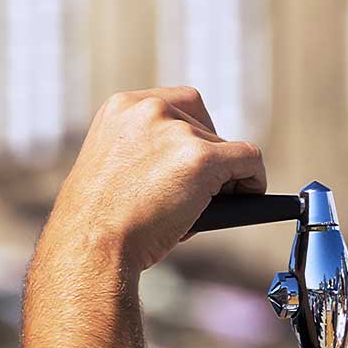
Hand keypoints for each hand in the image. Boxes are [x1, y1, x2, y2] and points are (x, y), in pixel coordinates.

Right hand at [43, 87, 265, 277]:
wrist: (93, 243)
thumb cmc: (103, 220)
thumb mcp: (119, 166)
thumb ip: (151, 150)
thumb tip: (207, 162)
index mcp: (124, 107)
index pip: (179, 104)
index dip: (194, 133)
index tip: (196, 158)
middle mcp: (150, 109)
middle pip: (206, 124)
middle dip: (211, 155)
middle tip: (206, 190)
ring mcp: (178, 132)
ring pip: (227, 148)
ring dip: (226, 176)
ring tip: (204, 206)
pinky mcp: (202, 158)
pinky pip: (250, 160)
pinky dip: (255, 179)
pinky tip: (248, 197)